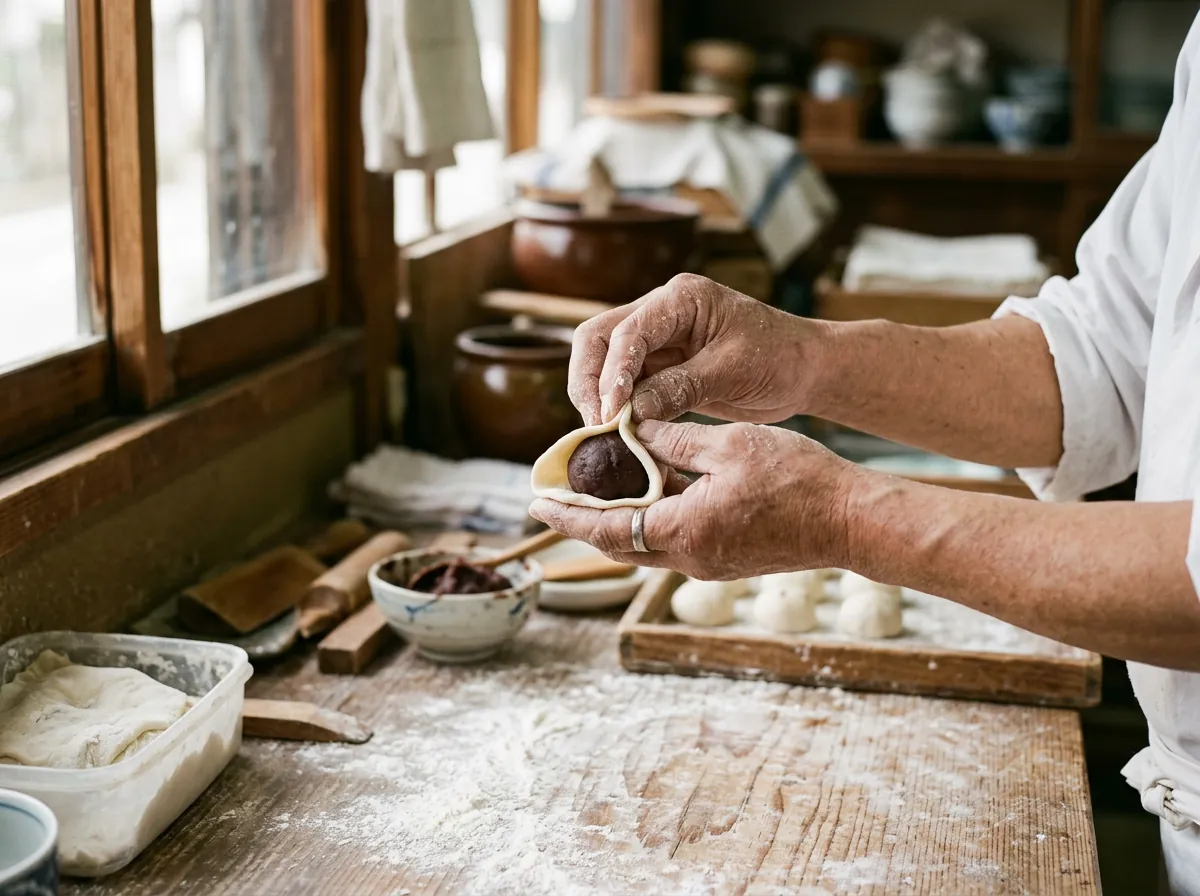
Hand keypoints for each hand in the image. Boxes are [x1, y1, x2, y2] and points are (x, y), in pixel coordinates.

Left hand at [529, 419, 858, 580]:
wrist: (850, 520)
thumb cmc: (797, 479)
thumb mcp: (729, 445)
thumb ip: (675, 440)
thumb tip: (634, 427)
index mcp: (683, 530)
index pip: (607, 529)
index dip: (567, 516)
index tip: (535, 503)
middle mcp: (689, 557)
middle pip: (620, 542)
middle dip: (585, 518)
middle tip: (556, 494)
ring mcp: (708, 563)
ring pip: (647, 542)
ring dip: (621, 515)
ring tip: (598, 483)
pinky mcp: (725, 559)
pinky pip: (674, 540)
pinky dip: (654, 515)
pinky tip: (651, 485)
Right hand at [568, 274, 823, 425]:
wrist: (804, 369)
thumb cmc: (779, 359)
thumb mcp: (731, 373)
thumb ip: (679, 388)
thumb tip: (630, 412)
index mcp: (681, 298)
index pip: (628, 331)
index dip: (613, 374)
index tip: (611, 413)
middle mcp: (660, 311)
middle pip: (597, 338)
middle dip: (589, 381)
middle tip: (596, 424)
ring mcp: (656, 338)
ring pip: (602, 362)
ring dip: (596, 396)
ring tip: (603, 434)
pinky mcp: (658, 365)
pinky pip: (623, 384)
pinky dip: (615, 408)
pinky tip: (617, 434)